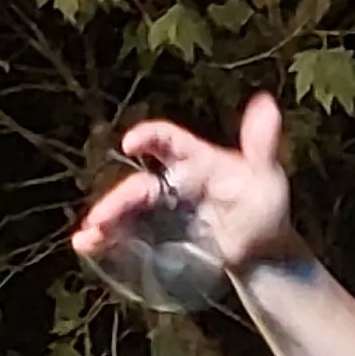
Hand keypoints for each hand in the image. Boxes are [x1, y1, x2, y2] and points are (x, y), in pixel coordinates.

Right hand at [75, 94, 299, 276]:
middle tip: (102, 217)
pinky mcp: (158, 236)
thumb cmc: (264, 206)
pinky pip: (128, 235)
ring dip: (105, 221)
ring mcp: (162, 210)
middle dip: (118, 199)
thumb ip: (261, 145)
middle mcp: (172, 182)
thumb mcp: (266, 176)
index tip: (131, 143)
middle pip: (138, 186)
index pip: (167, 140)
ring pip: (127, 211)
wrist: (264, 251)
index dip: (148, 137)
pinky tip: (87, 246)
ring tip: (88, 237)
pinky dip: (106, 240)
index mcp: (194, 160)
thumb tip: (267, 103)